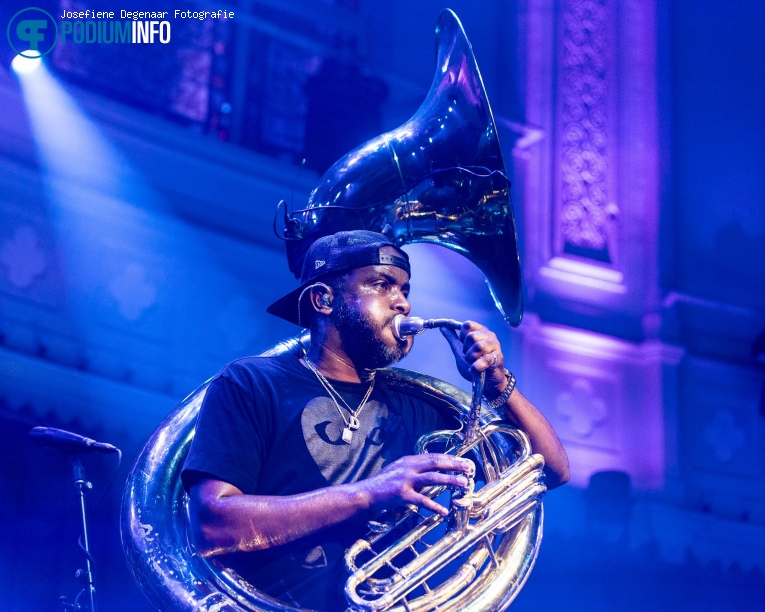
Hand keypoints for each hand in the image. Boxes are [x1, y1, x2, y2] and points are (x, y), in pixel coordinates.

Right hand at [359, 454, 474, 515]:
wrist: (366, 493)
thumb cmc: (382, 484)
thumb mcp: (398, 471)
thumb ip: (414, 470)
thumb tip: (431, 471)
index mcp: (408, 460)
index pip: (433, 456)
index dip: (449, 458)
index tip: (462, 460)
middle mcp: (408, 467)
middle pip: (435, 462)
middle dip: (454, 465)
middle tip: (469, 468)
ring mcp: (405, 480)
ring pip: (432, 477)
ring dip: (450, 480)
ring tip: (464, 483)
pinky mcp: (402, 494)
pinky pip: (421, 500)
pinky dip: (434, 505)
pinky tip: (443, 511)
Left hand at [440, 321, 508, 399]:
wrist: (486, 382)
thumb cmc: (474, 363)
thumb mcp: (461, 350)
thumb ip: (452, 338)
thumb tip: (442, 326)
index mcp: (480, 331)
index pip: (467, 325)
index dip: (462, 336)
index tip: (464, 345)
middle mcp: (489, 336)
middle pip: (471, 336)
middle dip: (466, 349)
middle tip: (470, 356)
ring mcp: (495, 346)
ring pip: (478, 346)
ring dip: (472, 357)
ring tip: (474, 362)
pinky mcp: (497, 358)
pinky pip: (484, 360)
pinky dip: (476, 367)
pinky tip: (474, 369)